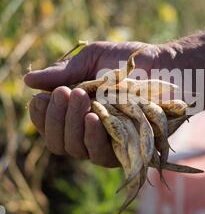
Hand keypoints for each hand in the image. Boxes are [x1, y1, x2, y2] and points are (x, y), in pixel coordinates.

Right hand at [24, 41, 162, 166]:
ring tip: (79, 98)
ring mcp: (107, 141)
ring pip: (75, 149)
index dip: (41, 115)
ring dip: (71, 125)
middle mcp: (88, 129)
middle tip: (65, 92)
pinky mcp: (126, 150)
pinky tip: (93, 118)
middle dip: (56, 117)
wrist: (168, 68)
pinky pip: (101, 155)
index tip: (40, 98)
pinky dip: (92, 138)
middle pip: (58, 141)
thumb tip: (27, 80)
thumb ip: (65, 71)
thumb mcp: (94, 59)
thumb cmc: (131, 61)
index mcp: (78, 109)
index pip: (50, 124)